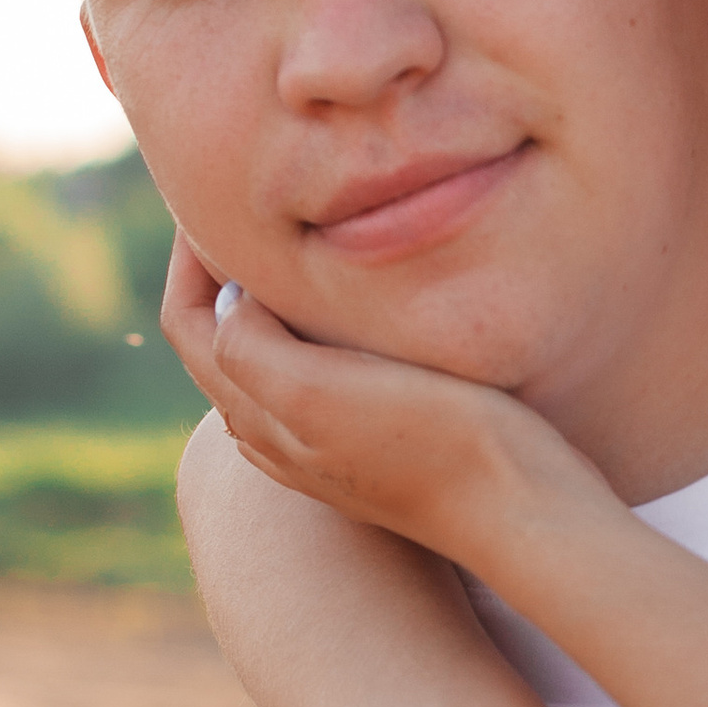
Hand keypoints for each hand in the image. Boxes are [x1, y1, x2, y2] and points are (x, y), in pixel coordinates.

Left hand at [161, 231, 592, 569]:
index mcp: (255, 414)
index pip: (185, 321)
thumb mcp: (320, 393)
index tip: (214, 195)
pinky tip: (355, 306)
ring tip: (298, 242)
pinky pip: (317, 373)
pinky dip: (311, 327)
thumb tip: (229, 299)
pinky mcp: (374, 444)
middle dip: (221, 272)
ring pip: (267, 356)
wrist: (521, 511)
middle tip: (252, 206)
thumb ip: (251, 347)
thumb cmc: (432, 444)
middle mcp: (276, 436)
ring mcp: (325, 445)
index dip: (189, 255)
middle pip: (217, 338)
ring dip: (265, 300)